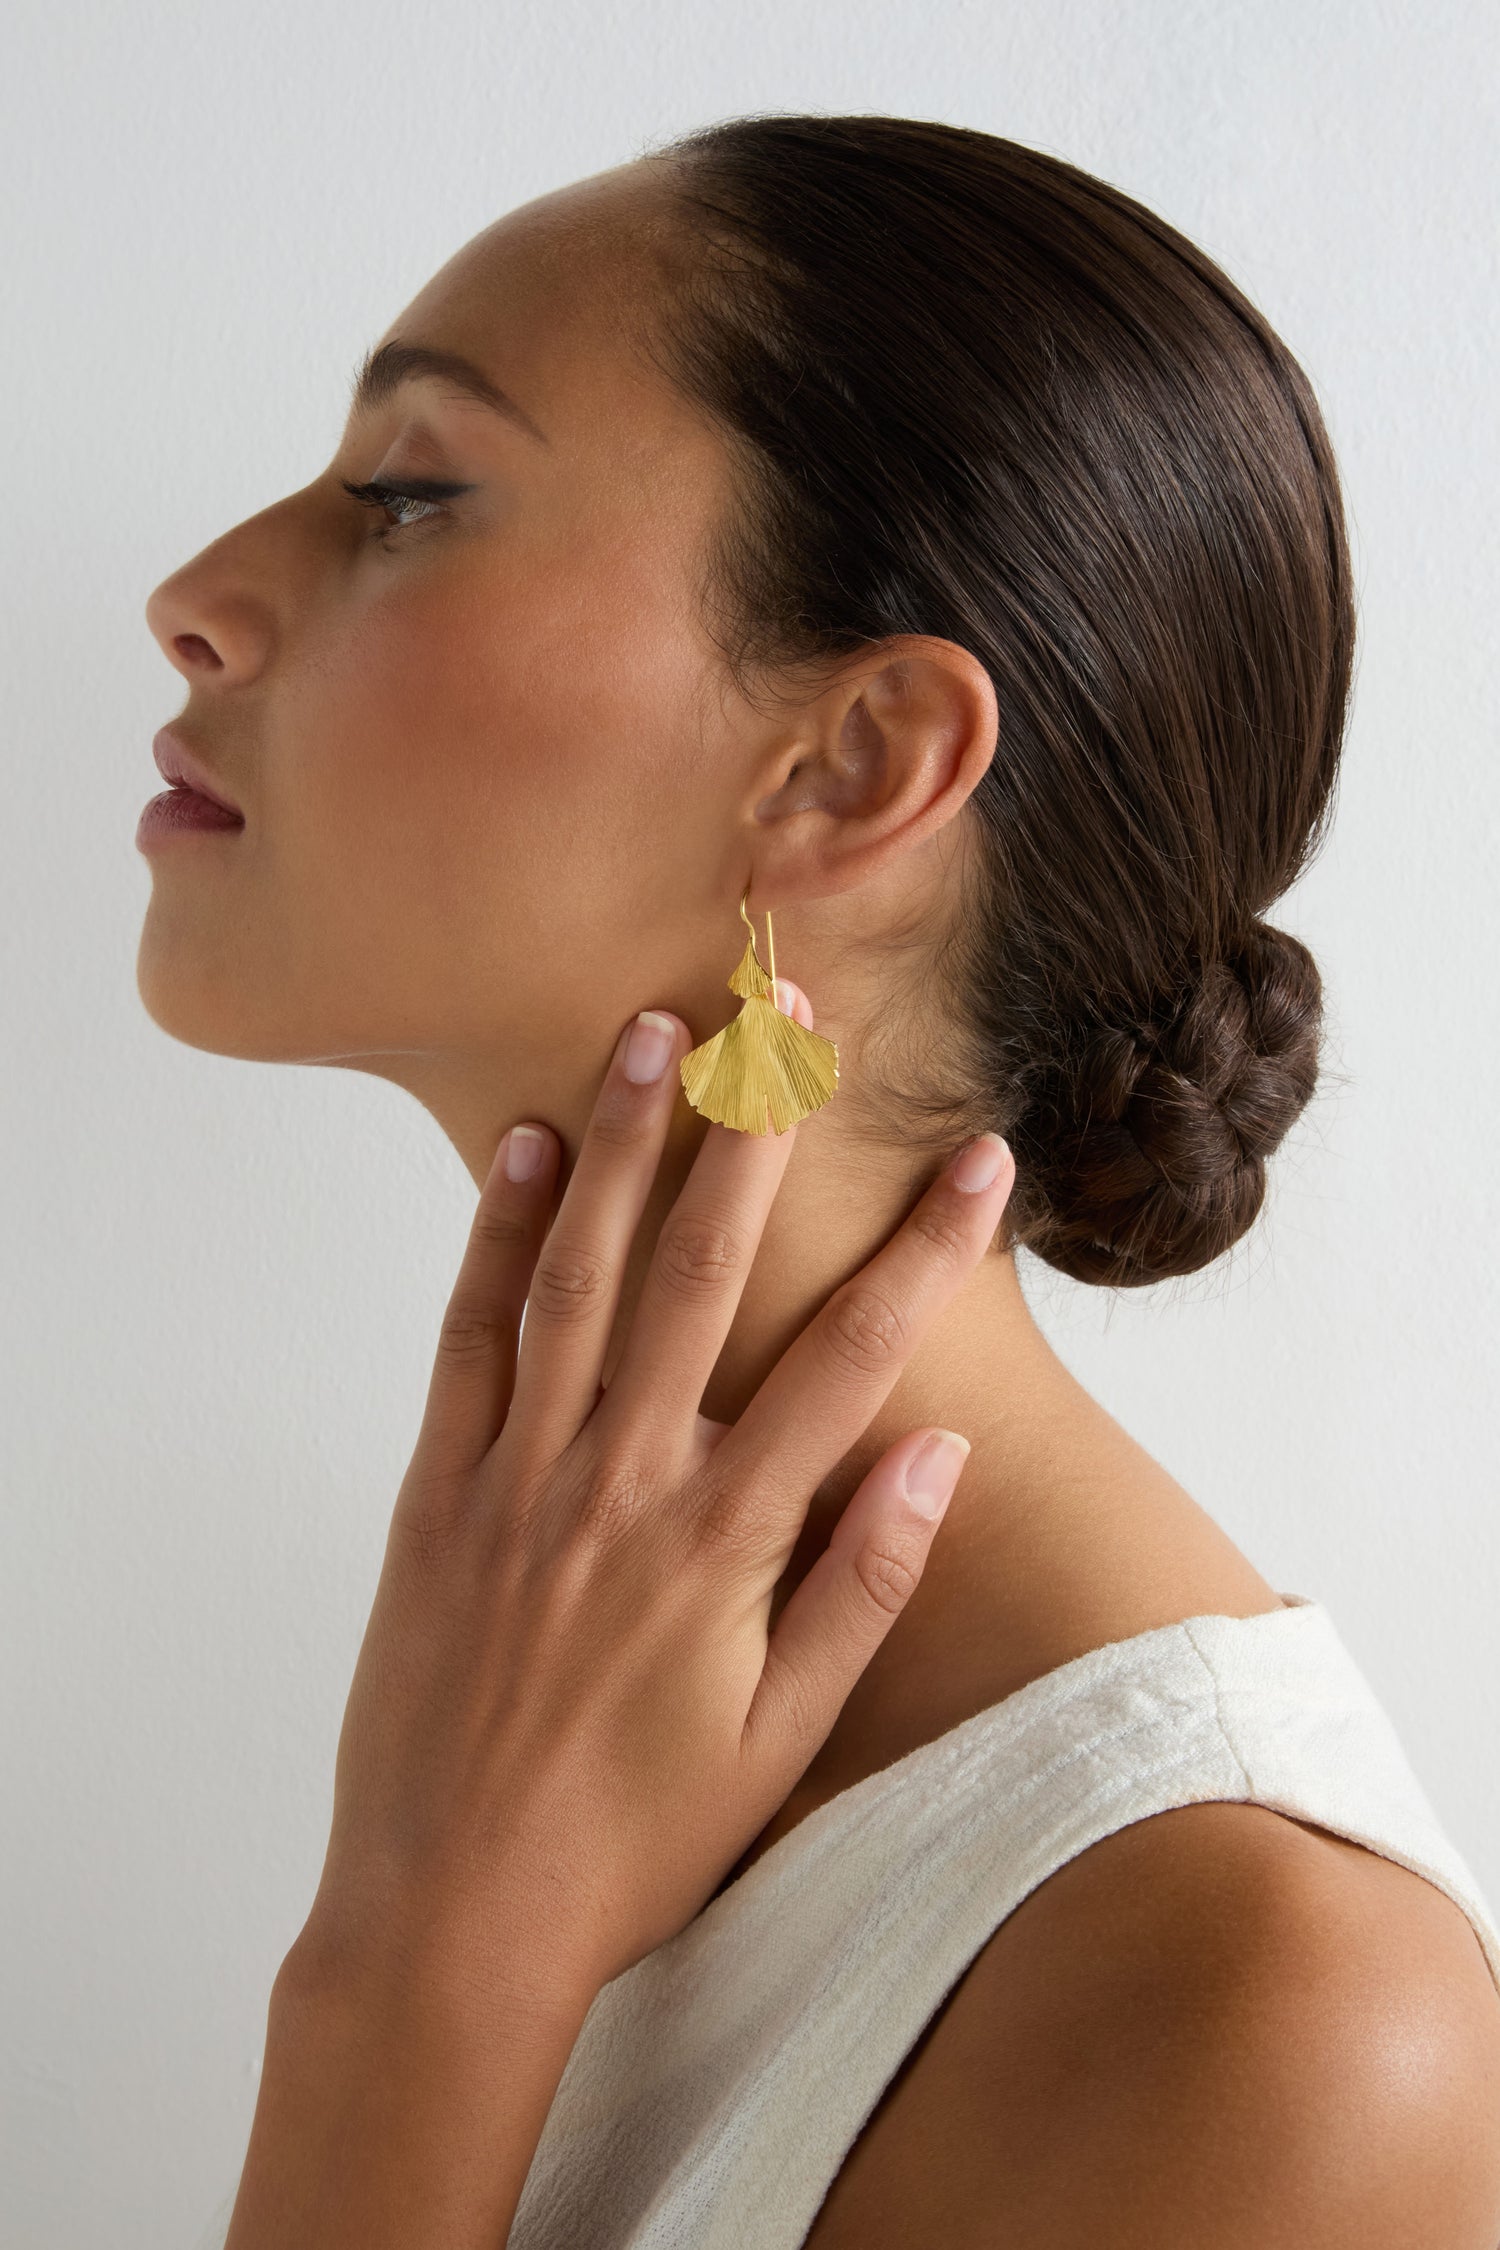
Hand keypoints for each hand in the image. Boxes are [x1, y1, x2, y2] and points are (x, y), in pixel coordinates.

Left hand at [296, 992, 1015, 2007]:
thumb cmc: (637, 1837)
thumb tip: (933, 1452)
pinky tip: (522, 1154)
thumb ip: (861, 1586)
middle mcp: (624, 1483)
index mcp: (723, 1541)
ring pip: (578, 1277)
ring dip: (619, 1145)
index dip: (923, 1251)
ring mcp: (521, 1478)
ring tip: (654, 1035)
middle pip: (700, 1272)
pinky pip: (470, 1340)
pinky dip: (497, 1239)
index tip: (977, 1161)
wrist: (455, 1913)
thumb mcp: (783, 1735)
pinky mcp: (438, 1494)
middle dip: (754, 1135)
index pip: (849, 1361)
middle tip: (785, 1024)